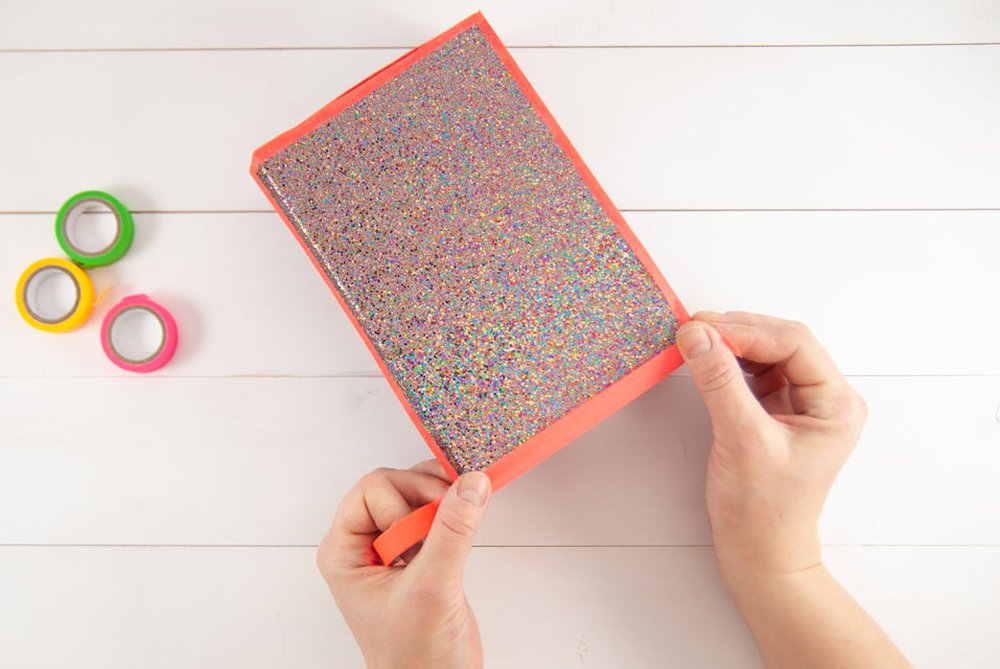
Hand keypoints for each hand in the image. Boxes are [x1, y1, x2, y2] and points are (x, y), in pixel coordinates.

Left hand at [317, 460, 491, 668]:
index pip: (370, 489)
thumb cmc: (415, 658)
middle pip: (394, 483)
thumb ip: (451, 534)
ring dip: (443, 501)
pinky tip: (463, 529)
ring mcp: (392, 547)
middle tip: (450, 521)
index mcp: (344, 552)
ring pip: (416, 492)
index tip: (428, 527)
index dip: (403, 501)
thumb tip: (470, 487)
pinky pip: (434, 510)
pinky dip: (454, 511)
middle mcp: (364, 545)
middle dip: (427, 496)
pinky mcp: (419, 551)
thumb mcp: (431, 590)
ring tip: (457, 528)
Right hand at [675, 311, 867, 580]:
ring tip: (695, 340)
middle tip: (693, 329)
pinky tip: (707, 360)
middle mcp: (825, 400)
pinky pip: (754, 373)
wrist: (759, 554)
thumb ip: (720, 382)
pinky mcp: (776, 413)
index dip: (748, 330)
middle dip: (738, 332)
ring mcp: (801, 406)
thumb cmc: (763, 511)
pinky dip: (729, 362)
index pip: (794, 344)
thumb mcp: (741, 439)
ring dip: (732, 344)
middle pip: (782, 342)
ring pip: (767, 354)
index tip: (703, 328)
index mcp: (836, 405)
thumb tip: (697, 335)